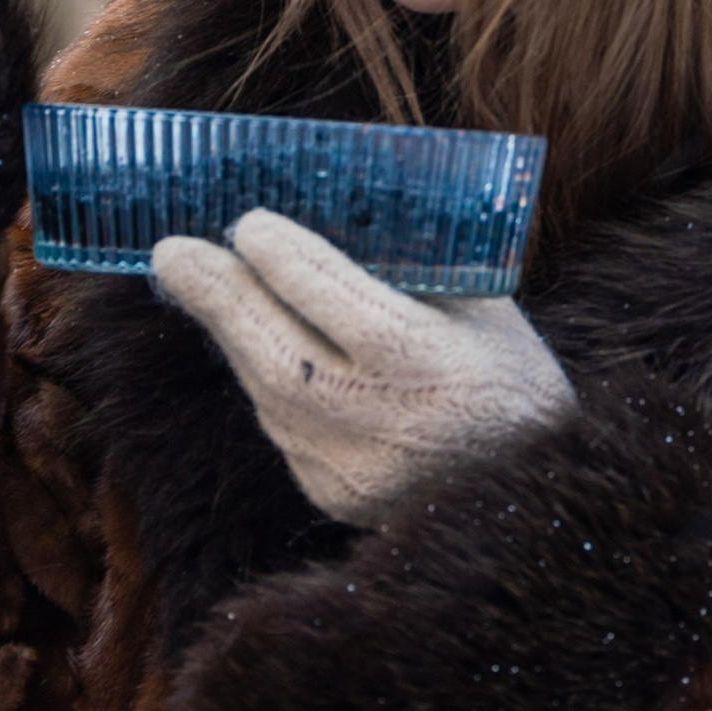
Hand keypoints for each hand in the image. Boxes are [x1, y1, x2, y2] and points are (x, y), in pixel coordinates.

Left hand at [151, 208, 573, 525]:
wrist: (538, 498)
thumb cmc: (511, 381)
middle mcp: (380, 422)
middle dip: (216, 294)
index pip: (327, 296)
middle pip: (270, 348)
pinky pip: (280, 424)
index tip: (249, 222)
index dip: (277, 254)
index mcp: (428, 363)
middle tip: (174, 251)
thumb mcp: (486, 311)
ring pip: (265, 387)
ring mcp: (348, 468)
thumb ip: (414, 270)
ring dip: (237, 333)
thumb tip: (330, 212)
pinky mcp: (330, 494)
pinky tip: (264, 349)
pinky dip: (268, 380)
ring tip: (213, 287)